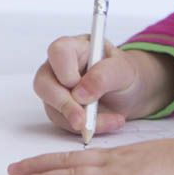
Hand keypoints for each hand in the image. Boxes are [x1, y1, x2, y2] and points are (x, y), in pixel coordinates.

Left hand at [8, 137, 173, 174]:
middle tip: (11, 173)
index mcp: (120, 157)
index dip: (52, 160)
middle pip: (68, 163)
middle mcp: (114, 161)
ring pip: (73, 174)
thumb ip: (135, 172)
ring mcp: (119, 172)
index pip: (78, 157)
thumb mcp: (154, 166)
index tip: (31, 165)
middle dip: (37, 168)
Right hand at [33, 36, 173, 137]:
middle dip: (65, 105)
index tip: (79, 86)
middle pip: (44, 83)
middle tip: (83, 121)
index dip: (65, 71)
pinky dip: (85, 127)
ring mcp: (56, 89)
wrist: (129, 92)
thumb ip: (104, 76)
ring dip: (80, 120)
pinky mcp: (59, 110)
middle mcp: (59, 67)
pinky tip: (107, 123)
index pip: (58, 52)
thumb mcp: (123, 70)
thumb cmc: (123, 73)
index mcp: (75, 47)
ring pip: (53, 108)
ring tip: (112, 120)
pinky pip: (64, 123)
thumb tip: (80, 94)